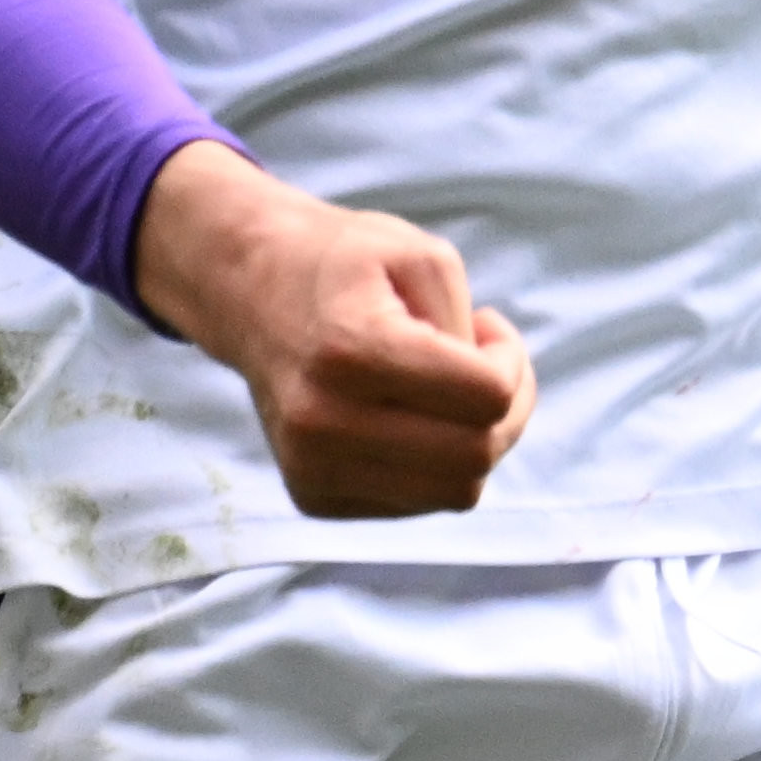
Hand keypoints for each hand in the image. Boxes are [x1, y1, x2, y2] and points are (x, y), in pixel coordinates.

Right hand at [131, 141, 535, 517]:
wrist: (250, 295)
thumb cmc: (344, 266)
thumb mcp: (420, 257)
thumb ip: (470, 327)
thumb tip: (494, 402)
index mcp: (352, 349)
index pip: (488, 396)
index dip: (510, 359)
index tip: (486, 326)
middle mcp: (322, 420)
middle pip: (478, 455)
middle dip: (507, 409)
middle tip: (485, 366)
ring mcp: (312, 467)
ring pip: (456, 492)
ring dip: (475, 442)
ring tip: (448, 391)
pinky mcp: (312, 495)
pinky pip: (417, 503)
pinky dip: (433, 465)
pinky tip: (411, 417)